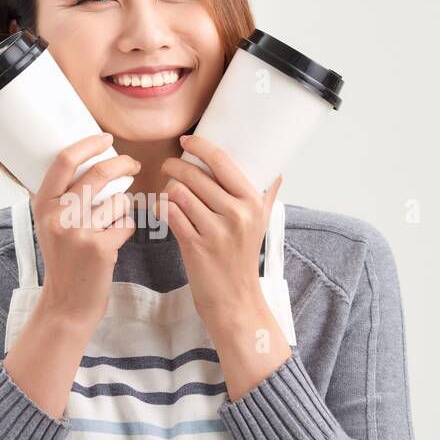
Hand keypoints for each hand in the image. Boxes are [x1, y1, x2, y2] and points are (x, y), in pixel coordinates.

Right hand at [31, 132, 140, 330]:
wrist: (67, 303)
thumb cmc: (64, 261)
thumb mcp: (50, 225)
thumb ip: (63, 197)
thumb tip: (91, 160)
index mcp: (42, 204)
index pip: (65, 161)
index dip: (89, 144)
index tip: (107, 138)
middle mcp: (57, 215)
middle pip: (98, 173)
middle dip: (123, 164)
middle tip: (133, 164)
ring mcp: (78, 232)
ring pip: (117, 200)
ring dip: (122, 209)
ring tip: (109, 227)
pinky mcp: (100, 248)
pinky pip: (126, 223)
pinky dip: (125, 229)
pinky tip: (113, 243)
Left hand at [160, 134, 281, 333]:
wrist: (235, 299)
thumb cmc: (243, 259)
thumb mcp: (261, 225)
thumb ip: (266, 197)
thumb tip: (277, 173)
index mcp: (253, 202)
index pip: (222, 161)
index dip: (199, 146)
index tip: (186, 141)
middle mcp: (237, 213)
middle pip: (195, 175)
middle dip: (175, 167)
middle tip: (169, 167)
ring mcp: (216, 231)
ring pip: (179, 192)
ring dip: (167, 189)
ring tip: (168, 192)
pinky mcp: (195, 246)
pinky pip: (170, 214)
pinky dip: (161, 208)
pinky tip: (162, 209)